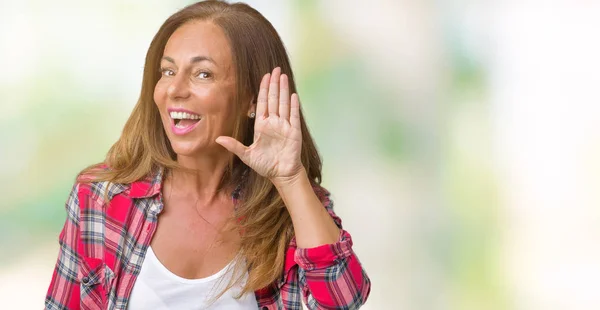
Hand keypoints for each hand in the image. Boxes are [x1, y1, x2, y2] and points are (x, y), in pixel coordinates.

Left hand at [216, 67, 303, 183]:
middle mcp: (274, 123)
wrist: (281, 174)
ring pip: (283, 103)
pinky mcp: (294, 132)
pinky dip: (293, 106)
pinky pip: (293, 116)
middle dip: (274, 84)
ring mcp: (285, 126)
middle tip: (275, 69)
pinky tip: (293, 95)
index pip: (262, 103)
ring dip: (284, 90)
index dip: (263, 89)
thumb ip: (234, 145)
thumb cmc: (265, 165)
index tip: (265, 76)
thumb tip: (218, 139)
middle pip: (273, 99)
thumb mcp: (246, 155)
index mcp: (262, 125)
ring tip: (283, 76)